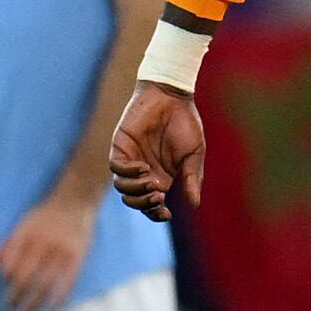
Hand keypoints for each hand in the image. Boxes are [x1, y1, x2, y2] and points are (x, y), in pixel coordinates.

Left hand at [0, 192, 99, 310]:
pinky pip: (67, 282)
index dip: (6, 278)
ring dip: (34, 301)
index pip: (10, 263)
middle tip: (12, 306)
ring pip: (44, 283)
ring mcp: (60, 252)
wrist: (74, 204)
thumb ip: (5, 246)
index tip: (6, 287)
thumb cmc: (44, 217)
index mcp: (24, 237)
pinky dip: (59, 297)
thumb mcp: (21, 226)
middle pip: (25, 277)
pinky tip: (53, 306)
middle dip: (16, 296)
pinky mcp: (77, 257)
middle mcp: (41, 245)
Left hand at [108, 83, 205, 222]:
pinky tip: (144, 167)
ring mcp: (130, 161)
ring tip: (152, 184)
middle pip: (135, 201)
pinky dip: (128, 173)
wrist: (171, 96)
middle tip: (158, 197)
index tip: (167, 214)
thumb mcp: (194, 154)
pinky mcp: (120, 147)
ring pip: (123, 188)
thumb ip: (192, 178)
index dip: (157, 214)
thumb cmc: (185, 123)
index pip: (153, 205)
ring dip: (136, 191)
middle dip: (145, 205)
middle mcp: (144, 173)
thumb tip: (194, 204)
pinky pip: (116, 167)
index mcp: (162, 178)